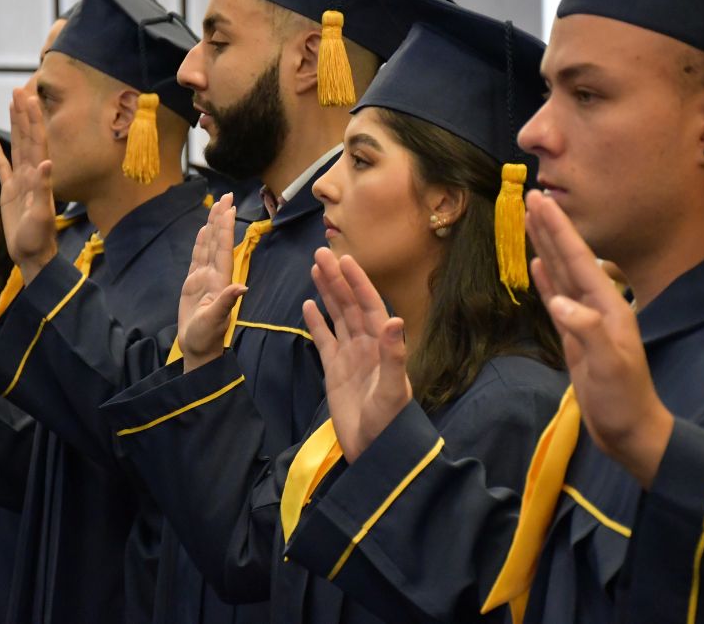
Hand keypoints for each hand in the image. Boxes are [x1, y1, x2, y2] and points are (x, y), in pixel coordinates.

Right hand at [0, 86, 57, 282]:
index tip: (29, 97)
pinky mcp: (10, 191)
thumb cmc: (38, 239)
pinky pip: (2, 166)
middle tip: (18, 90)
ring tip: (11, 104)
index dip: (33, 119)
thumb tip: (46, 164)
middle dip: (24, 113)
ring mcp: (20, 181)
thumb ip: (43, 189)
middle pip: (27, 137)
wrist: (33, 256)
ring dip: (14, 125)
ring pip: (16, 146)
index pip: (36, 141)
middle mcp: (31, 174)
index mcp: (38, 176)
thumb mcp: (41, 215)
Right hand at [177, 194, 246, 371]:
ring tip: (216, 206)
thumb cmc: (206, 338)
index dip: (226, 228)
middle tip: (226, 196)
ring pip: (208, 246)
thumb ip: (227, 303)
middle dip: (221, 219)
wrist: (198, 349)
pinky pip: (197, 257)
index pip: (223, 248)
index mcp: (220, 280)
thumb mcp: (215, 321)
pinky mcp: (193, 283)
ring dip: (212, 226)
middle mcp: (214, 275)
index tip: (230, 208)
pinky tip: (202, 231)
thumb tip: (242, 288)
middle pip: (217, 241)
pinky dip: (200, 243)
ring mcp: (204, 278)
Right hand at [303, 248, 409, 462]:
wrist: (375, 450)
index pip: (369, 304)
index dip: (357, 281)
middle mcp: (367, 344)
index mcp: (382, 344)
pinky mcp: (335, 370)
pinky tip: (308, 304)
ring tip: (315, 268)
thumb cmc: (389, 421)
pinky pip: (324, 340)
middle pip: (350, 304)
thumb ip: (394, 355)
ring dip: (327, 292)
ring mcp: (350, 356)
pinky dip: (316, 322)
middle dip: (337, 278)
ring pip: (337, 316)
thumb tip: (395, 321)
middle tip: (321, 252)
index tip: (344, 258)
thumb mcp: (394, 389)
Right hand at [525, 190, 672, 487]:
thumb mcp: (608, 367)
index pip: (578, 259)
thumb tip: (560, 301)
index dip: (558, 229)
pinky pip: (557, 298)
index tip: (540, 200)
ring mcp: (585, 320)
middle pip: (569, 258)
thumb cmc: (623, 402)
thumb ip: (587, 331)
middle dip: (551, 227)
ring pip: (562, 274)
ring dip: (547, 246)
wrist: (631, 431)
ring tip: (532, 221)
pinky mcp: (575, 336)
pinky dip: (547, 280)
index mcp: (607, 306)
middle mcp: (597, 306)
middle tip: (533, 195)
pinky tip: (538, 266)